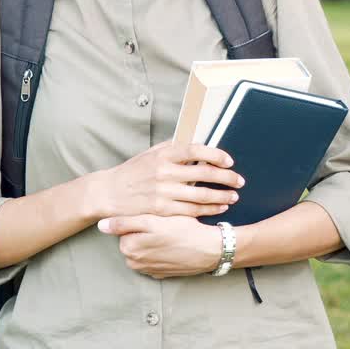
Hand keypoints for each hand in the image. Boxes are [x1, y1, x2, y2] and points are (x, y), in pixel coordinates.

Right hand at [94, 139, 244, 218]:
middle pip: (204, 174)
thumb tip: (196, 139)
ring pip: (200, 195)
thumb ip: (172, 147)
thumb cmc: (133, 171)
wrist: (109, 193)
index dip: (216, 155)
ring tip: (233, 196)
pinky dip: (208, 210)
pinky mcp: (162, 210)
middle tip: (239, 180)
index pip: (196, 150)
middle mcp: (164, 172)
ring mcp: (163, 193)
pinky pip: (191, 211)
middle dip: (226, 178)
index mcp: (163, 154)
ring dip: (221, 196)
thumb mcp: (151, 153)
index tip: (229, 161)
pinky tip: (219, 208)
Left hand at [97, 214, 223, 278]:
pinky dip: (160, 252)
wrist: (209, 250)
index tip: (152, 216)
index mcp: (129, 247)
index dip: (138, 219)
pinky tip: (173, 245)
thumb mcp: (153, 221)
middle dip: (144, 231)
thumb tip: (100, 226)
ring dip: (152, 242)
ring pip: (143, 249)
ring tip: (169, 233)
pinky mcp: (160, 274)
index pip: (123, 228)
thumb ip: (124, 223)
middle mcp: (134, 263)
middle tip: (163, 224)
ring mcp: (148, 270)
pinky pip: (154, 259)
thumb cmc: (182, 230)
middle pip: (131, 240)